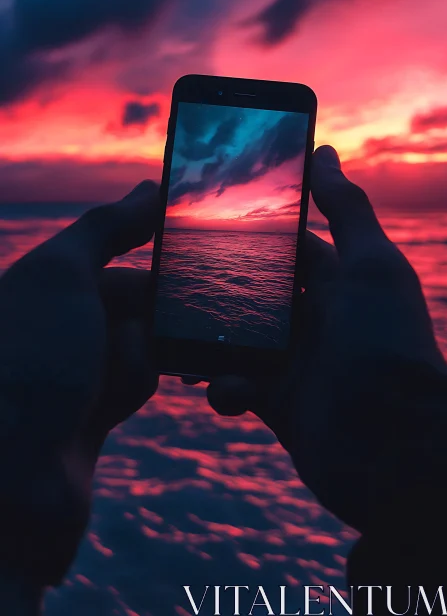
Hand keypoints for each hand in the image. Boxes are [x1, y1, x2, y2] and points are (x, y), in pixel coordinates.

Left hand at [0, 182, 158, 585]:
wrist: (10, 480)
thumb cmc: (29, 361)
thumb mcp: (62, 275)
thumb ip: (106, 228)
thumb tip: (150, 188)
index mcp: (47, 279)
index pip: (117, 245)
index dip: (157, 241)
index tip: (205, 234)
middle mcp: (60, 318)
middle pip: (136, 293)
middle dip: (160, 304)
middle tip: (180, 308)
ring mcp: (76, 366)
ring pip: (143, 337)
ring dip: (145, 352)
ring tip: (126, 373)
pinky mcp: (94, 409)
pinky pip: (138, 379)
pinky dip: (138, 382)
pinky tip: (120, 399)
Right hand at [206, 146, 446, 532]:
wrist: (394, 450)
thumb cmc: (387, 348)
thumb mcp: (372, 266)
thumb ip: (346, 208)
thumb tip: (323, 151)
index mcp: (339, 281)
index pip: (286, 246)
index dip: (251, 230)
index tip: (204, 218)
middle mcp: (317, 318)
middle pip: (254, 292)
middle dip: (217, 287)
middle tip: (170, 277)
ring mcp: (297, 362)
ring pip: (237, 339)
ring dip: (208, 338)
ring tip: (175, 334)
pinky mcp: (281, 403)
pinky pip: (238, 388)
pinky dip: (225, 387)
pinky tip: (226, 389)